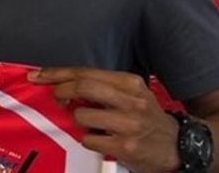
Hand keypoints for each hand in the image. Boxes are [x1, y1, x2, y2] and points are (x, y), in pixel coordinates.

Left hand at [29, 68, 179, 172]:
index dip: (57, 73)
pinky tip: (100, 140)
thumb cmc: (146, 118)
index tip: (37, 75)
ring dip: (78, 120)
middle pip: (83, 87)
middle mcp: (132, 101)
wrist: (180, 146)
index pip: (86, 72)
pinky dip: (87, 139)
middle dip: (61, 90)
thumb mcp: (132, 95)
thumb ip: (102, 87)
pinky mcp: (125, 146)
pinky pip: (88, 139)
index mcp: (130, 83)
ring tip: (91, 124)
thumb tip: (60, 82)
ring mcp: (129, 124)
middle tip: (55, 97)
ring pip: (81, 115)